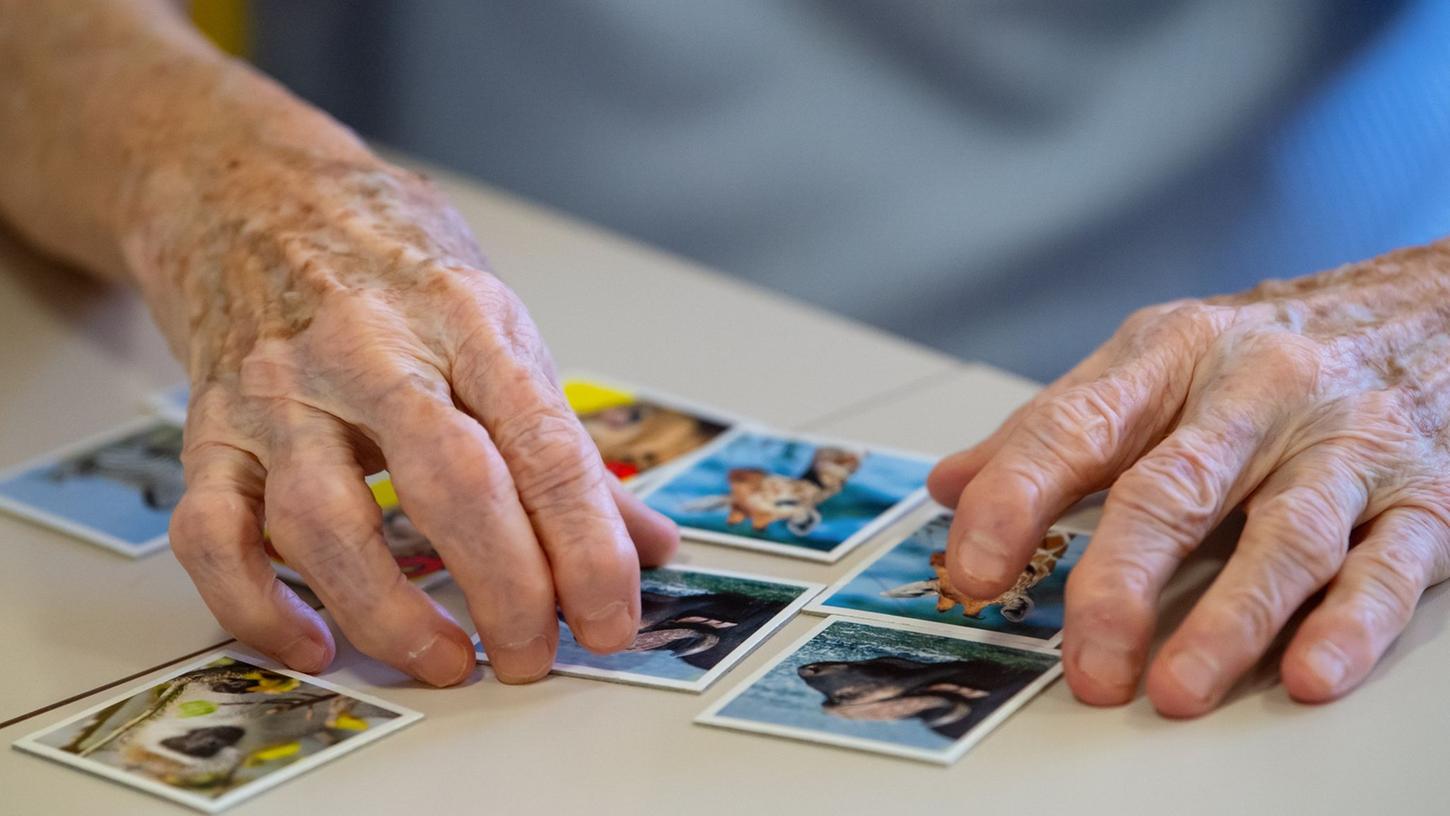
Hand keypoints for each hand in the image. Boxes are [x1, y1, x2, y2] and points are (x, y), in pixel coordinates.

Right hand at [142, 149, 677, 685]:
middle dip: (506, 587)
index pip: (544, 445)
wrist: (251, 195)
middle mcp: (369, 351)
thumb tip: (647, 544)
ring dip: (391, 613)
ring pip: (324, 522)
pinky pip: (213, 534)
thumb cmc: (390, 264)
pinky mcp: (209, 430)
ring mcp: (279, 392)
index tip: (611, 619)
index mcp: (465, 320)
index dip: (587, 546)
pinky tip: (316, 644)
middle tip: (535, 656)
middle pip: (449, 483)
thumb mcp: (495, 325)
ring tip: (449, 662)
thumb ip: (564, 441)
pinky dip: (258, 606)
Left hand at [928, 242, 1449, 715]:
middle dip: (1120, 581)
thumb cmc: (1261, 352)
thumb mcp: (1148, 363)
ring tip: (1176, 687)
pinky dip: (1348, 624)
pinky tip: (1307, 672)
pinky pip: (1387, 565)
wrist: (1424, 308)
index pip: (1075, 427)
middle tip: (1085, 660)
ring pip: (1284, 536)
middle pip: (1175, 490)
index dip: (1015, 499)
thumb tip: (949, 487)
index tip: (971, 568)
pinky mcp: (1423, 497)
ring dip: (1229, 620)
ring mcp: (1344, 445)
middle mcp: (1256, 393)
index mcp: (1170, 356)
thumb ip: (1050, 429)